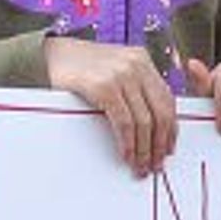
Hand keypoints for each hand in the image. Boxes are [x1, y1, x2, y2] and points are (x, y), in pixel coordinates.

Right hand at [45, 36, 178, 173]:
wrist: (50, 53)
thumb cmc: (81, 66)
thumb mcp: (115, 68)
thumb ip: (133, 87)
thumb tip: (150, 125)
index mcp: (143, 60)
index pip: (167, 99)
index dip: (171, 128)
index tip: (168, 148)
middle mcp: (136, 65)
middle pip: (160, 112)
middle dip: (160, 144)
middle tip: (156, 165)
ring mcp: (121, 75)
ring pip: (144, 121)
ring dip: (144, 149)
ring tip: (140, 166)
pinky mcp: (104, 87)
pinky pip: (124, 122)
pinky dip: (128, 143)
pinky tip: (126, 155)